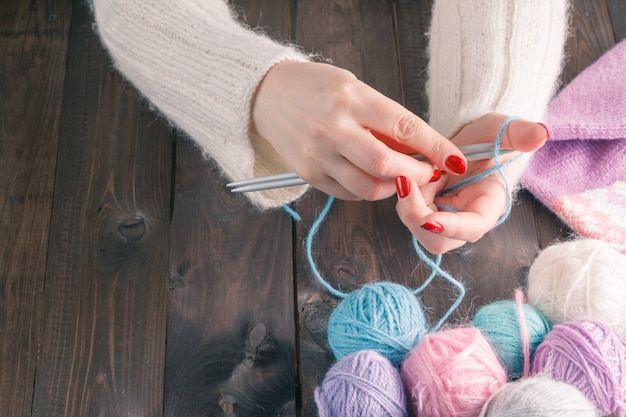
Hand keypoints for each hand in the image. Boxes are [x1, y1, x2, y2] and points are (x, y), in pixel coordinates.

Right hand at [251, 61, 467, 200]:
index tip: (457, 160)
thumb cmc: (316, 88)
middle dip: (418, 176)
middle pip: (387, 166)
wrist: (268, 96)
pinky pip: (349, 194)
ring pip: (369, 188)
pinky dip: (368, 191)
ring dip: (394, 189)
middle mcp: (333, 128)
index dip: (437, 148)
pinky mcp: (309, 174)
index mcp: (351, 98)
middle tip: (430, 174)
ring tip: (402, 178)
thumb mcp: (354, 89)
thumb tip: (419, 151)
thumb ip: (384, 119)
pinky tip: (372, 179)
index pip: (405, 128)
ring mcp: (317, 155)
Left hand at [395, 113, 548, 253]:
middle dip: (417, 216)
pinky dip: (403, 197)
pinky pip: (408, 214)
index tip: (428, 220)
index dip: (451, 227)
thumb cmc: (486, 138)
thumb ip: (520, 133)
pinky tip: (404, 176)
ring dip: (407, 204)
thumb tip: (542, 133)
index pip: (472, 227)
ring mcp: (444, 220)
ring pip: (419, 229)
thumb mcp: (501, 130)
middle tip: (404, 183)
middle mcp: (465, 221)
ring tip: (407, 173)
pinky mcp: (426, 213)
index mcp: (488, 206)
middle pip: (439, 239)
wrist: (465, 142)